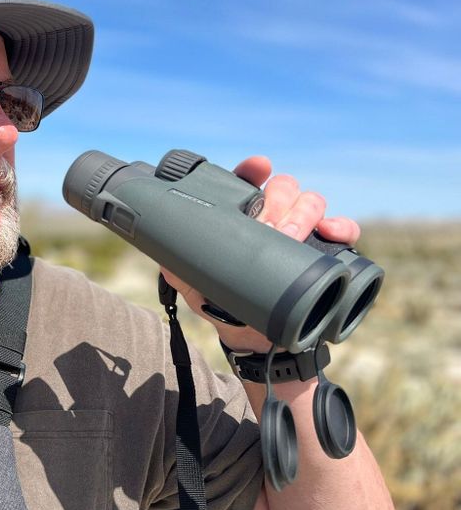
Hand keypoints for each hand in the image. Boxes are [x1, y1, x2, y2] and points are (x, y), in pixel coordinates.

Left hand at [160, 155, 360, 352]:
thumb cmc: (224, 306)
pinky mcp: (325, 253)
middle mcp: (273, 220)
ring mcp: (302, 233)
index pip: (248, 183)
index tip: (257, 168)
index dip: (252, 171)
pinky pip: (342, 230)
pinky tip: (331, 232)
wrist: (255, 340)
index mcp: (243, 220)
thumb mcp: (198, 287)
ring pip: (311, 202)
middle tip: (271, 225)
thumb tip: (166, 253)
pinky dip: (341, 226)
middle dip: (279, 200)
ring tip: (291, 236)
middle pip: (283, 187)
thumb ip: (182, 268)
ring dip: (304, 213)